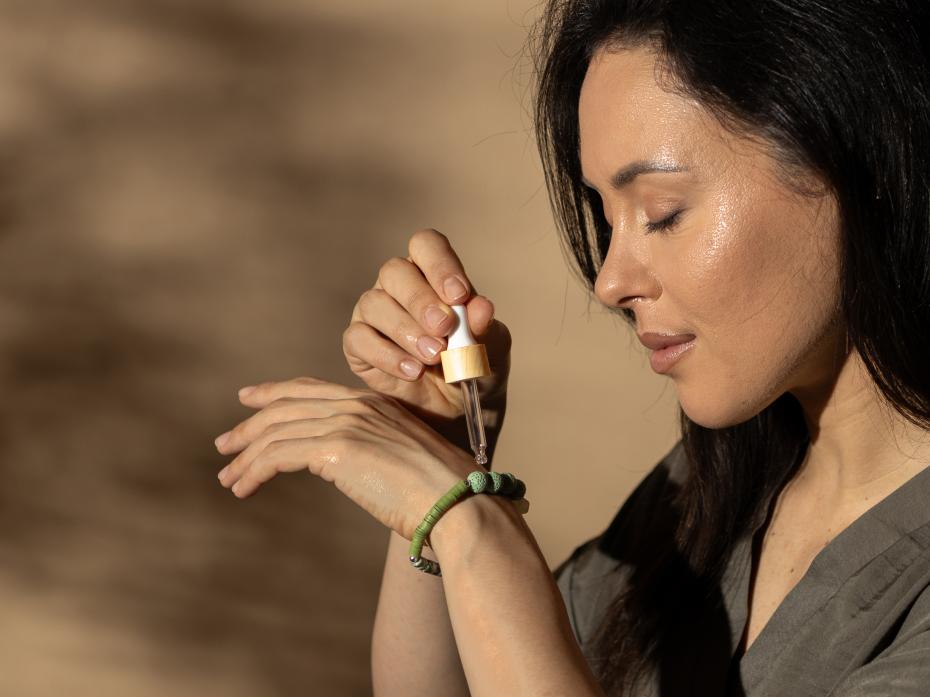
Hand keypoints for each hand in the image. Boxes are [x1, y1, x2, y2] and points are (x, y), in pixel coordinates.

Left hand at [213, 376, 478, 539]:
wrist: (459, 501)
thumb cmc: (441, 492)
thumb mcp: (402, 459)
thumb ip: (371, 452)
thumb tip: (344, 466)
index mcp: (374, 402)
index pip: (311, 389)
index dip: (275, 392)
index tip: (248, 400)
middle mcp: (357, 405)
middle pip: (286, 406)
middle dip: (249, 426)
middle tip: (224, 444)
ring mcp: (347, 423)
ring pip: (276, 432)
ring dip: (245, 456)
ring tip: (228, 478)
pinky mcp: (337, 448)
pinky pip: (277, 455)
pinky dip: (253, 470)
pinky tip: (243, 488)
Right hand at [342, 229, 510, 452]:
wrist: (456, 410)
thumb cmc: (473, 366)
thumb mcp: (491, 348)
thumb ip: (486, 326)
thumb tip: (482, 307)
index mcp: (431, 273)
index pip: (426, 245)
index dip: (440, 265)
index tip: (459, 295)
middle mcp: (397, 286)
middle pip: (394, 271)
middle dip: (421, 300)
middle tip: (445, 329)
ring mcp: (373, 313)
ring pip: (375, 304)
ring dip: (407, 331)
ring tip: (434, 357)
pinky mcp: (358, 344)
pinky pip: (359, 339)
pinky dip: (388, 356)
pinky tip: (413, 372)